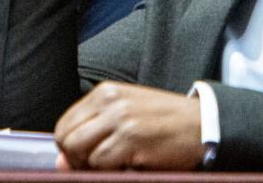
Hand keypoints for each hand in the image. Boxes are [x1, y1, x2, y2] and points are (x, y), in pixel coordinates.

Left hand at [53, 81, 205, 170]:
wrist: (202, 124)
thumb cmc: (165, 122)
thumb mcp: (127, 116)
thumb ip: (94, 132)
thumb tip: (60, 162)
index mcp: (107, 92)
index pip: (64, 124)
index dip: (70, 147)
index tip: (88, 156)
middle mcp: (111, 102)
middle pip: (66, 138)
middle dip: (76, 159)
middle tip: (101, 164)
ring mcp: (121, 119)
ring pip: (78, 152)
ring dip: (93, 166)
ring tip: (117, 162)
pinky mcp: (132, 139)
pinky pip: (100, 164)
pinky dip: (111, 170)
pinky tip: (131, 163)